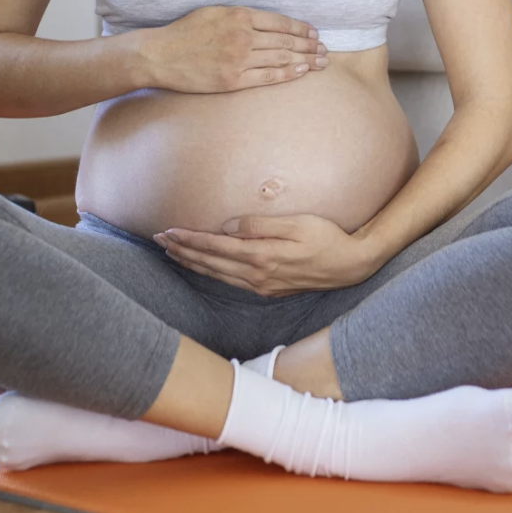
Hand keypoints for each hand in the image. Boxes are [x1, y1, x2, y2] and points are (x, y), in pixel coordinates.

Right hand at [137, 6, 327, 93]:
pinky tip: (301, 71)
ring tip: (320, 62)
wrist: (160, 55)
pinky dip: (287, 73)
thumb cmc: (186, 32)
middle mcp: (242, 36)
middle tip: (325, 50)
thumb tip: (267, 22)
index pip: (280, 22)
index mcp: (239, 16)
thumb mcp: (214, 12)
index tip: (314, 33)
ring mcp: (238, 59)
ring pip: (281, 58)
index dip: (301, 28)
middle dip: (309, 46)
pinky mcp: (232, 80)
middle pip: (285, 41)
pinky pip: (267, 77)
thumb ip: (241, 15)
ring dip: (304, 60)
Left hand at [154, 214, 380, 295]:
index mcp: (261, 257)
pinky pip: (231, 281)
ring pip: (218, 275)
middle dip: (182, 251)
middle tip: (158, 241)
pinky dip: (212, 273)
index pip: (214, 247)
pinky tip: (205, 268)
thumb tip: (227, 227)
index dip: (189, 239)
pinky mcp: (270, 289)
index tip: (168, 231)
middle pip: (210, 263)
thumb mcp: (297, 224)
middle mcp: (257, 276)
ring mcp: (263, 286)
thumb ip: (259, 226)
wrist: (352, 265)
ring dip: (193, 263)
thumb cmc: (328, 238)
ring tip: (173, 253)